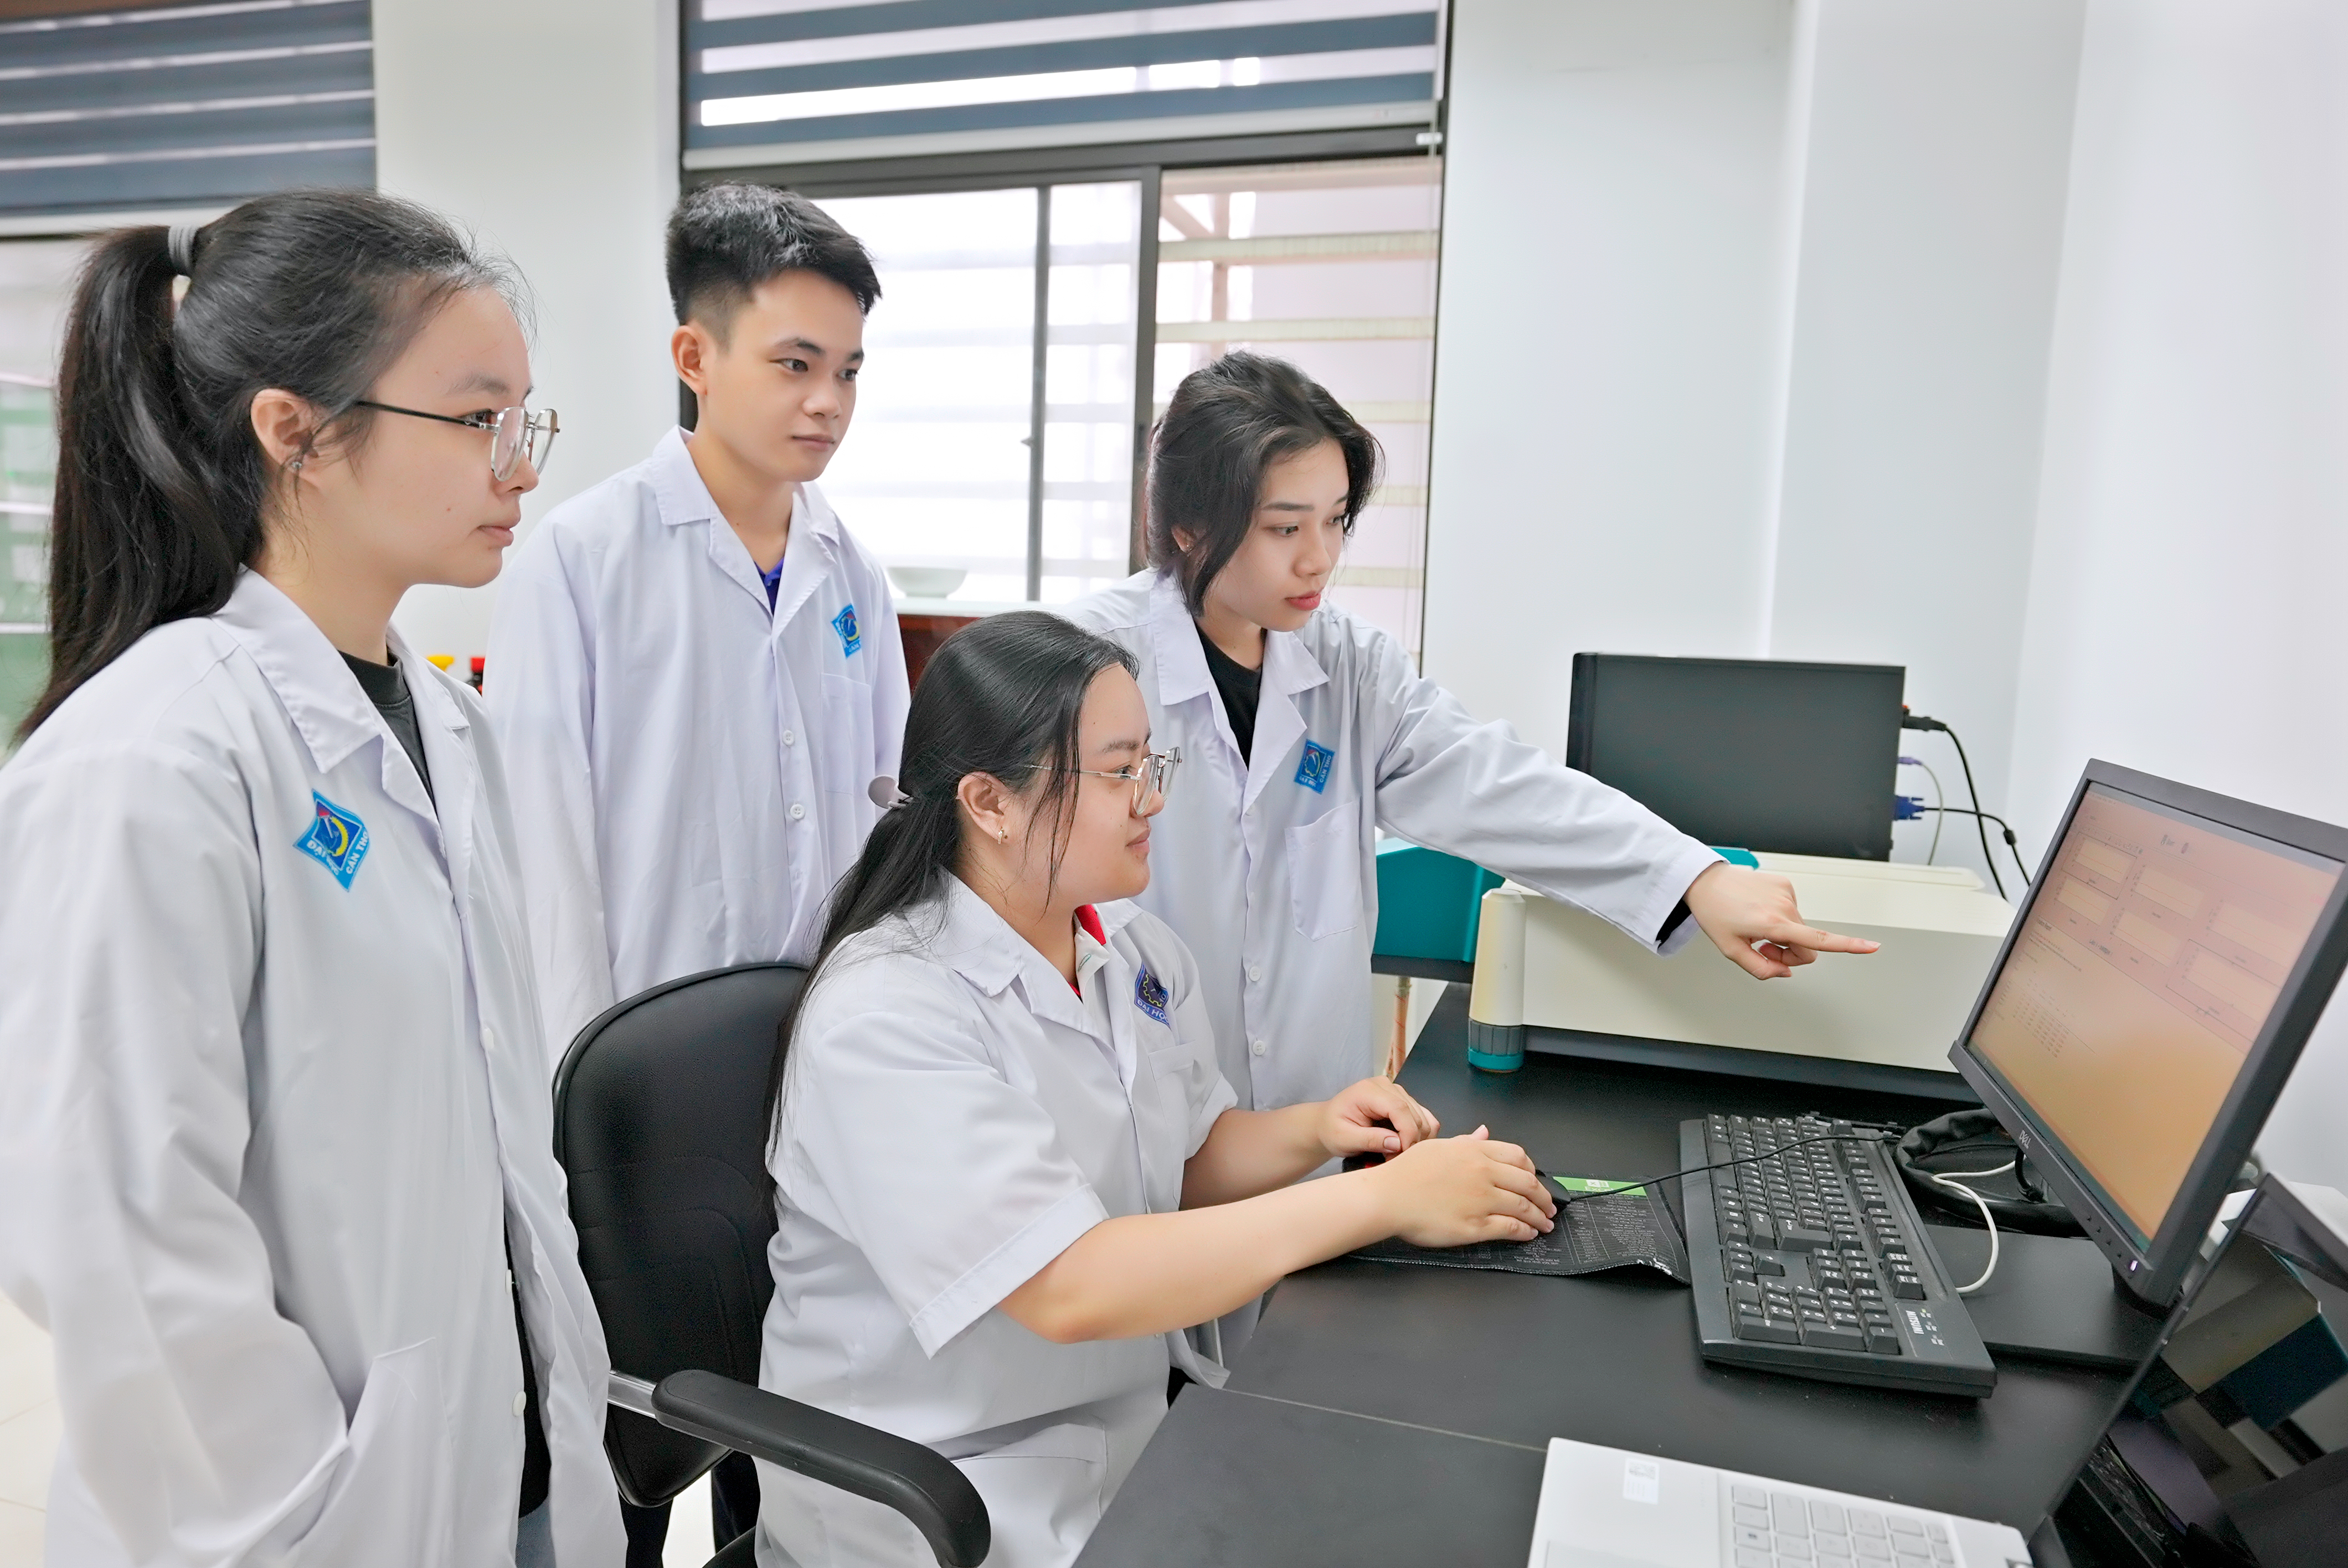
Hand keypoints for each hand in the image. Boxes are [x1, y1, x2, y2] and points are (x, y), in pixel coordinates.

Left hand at [1317, 1077, 1440, 1158]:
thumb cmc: (1332, 1130)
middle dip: (1410, 1141)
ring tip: (1394, 1154)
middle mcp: (1387, 1086)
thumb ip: (1369, 1140)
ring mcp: (1398, 1093)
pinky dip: (1420, 1136)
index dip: (1407, 1133)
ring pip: (1424, 1118)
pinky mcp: (1405, 1102)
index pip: (1400, 1109)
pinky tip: (1404, 1146)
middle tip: (1392, 1160)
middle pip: (1415, 1115)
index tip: (1402, 1154)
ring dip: (1415, 1140)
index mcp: (1369, 1090)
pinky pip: (1424, 1119)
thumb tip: (1396, 1144)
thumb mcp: (1344, 1139)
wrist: (1328, 1123)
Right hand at [1367, 1126, 1555, 1245]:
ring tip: (1545, 1223)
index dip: (1533, 1170)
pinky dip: (1525, 1231)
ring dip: (1539, 1216)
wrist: (1387, 1196)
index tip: (1536, 1179)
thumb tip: (1484, 1133)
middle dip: (1543, 1196)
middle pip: (1527, 1183)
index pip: (1518, 1157)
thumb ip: (1466, 1142)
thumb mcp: (1438, 1147)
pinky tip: (1529, 1234)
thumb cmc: (1406, 1172)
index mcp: (1474, 1151)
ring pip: (1523, 1207)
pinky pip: (1510, 1228)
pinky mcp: (1475, 1225)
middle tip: (1549, 1206)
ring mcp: (1481, 1200)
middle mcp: (1483, 1173)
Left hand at [1683, 862, 1879, 979]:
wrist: (1705, 881)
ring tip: (1756, 926)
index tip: (1873, 947)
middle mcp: (1785, 907)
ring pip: (1800, 928)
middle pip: (1807, 945)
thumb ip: (1761, 969)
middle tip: (1763, 948)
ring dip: (1784, 934)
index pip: (1818, 941)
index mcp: (1774, 924)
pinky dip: (1780, 916)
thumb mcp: (1731, 951)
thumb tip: (1785, 973)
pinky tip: (1759, 910)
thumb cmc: (1715, 913)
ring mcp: (1786, 893)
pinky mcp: (1785, 883)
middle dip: (1790, 954)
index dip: (1849, 946)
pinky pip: (1792, 911)